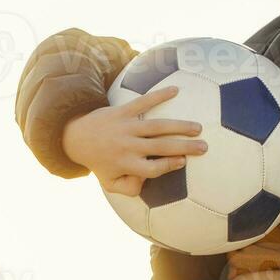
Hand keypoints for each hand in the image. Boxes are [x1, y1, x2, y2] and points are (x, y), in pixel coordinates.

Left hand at [62, 86, 206, 196]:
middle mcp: (127, 147)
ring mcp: (125, 127)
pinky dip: (159, 95)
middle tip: (204, 147)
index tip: (184, 161)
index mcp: (126, 165)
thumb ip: (130, 189)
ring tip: (198, 128)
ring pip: (156, 127)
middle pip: (160, 148)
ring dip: (179, 126)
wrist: (76, 138)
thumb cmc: (100, 163)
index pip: (153, 169)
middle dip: (184, 148)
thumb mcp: (110, 184)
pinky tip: (176, 90)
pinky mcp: (121, 111)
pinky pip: (142, 102)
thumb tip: (149, 182)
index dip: (169, 166)